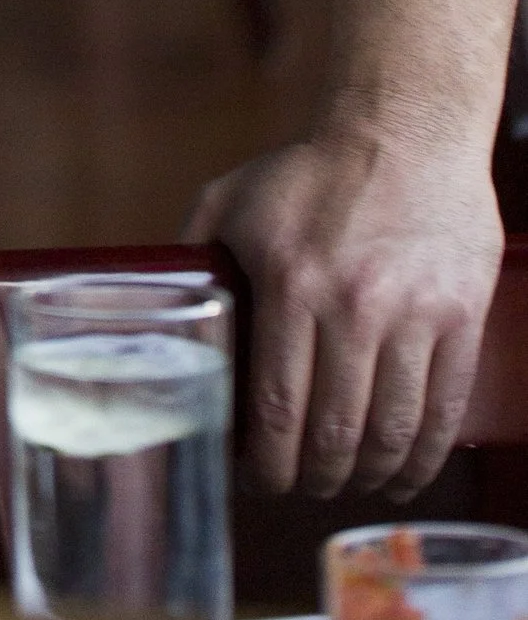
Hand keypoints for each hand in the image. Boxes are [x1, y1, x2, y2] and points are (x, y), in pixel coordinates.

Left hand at [189, 115, 502, 496]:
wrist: (406, 131)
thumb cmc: (312, 171)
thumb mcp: (233, 200)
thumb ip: (194, 255)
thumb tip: (160, 311)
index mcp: (289, 280)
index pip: (276, 406)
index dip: (265, 463)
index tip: (256, 480)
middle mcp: (352, 304)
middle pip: (333, 435)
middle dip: (311, 480)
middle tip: (299, 488)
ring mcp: (413, 315)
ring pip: (392, 434)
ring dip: (366, 478)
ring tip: (345, 484)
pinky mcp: (460, 317)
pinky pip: (444, 411)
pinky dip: (423, 459)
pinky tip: (402, 475)